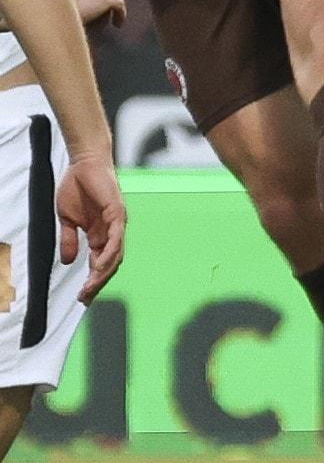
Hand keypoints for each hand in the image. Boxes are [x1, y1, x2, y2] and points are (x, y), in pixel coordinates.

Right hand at [55, 153, 124, 297]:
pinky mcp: (117, 213)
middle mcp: (111, 232)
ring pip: (115, 254)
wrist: (84, 164)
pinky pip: (115, 237)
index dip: (92, 280)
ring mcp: (116, 223)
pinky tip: (99, 264)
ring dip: (103, 272)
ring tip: (91, 286)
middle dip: (98, 282)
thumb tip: (69, 261)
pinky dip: (109, 252)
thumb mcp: (67, 219)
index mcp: (100, 235)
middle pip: (110, 263)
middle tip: (85, 298)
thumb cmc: (77, 189)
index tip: (81, 296)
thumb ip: (70, 239)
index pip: (99, 263)